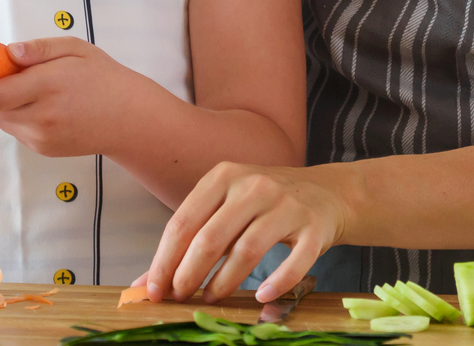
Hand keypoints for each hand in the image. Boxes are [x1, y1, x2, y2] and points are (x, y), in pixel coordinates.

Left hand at [0, 37, 161, 159]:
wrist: (129, 119)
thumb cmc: (103, 77)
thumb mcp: (75, 49)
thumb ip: (39, 49)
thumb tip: (7, 52)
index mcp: (47, 87)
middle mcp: (40, 117)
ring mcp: (41, 138)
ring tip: (5, 84)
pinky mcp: (43, 149)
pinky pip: (15, 129)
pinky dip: (10, 114)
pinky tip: (26, 100)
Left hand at [143, 162, 353, 303]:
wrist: (327, 192)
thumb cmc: (265, 203)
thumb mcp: (226, 206)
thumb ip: (191, 237)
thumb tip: (146, 281)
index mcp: (224, 176)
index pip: (183, 221)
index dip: (164, 259)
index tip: (153, 289)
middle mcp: (254, 186)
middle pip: (211, 237)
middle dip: (188, 273)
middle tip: (179, 297)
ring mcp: (286, 204)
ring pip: (247, 249)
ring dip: (224, 281)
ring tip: (211, 297)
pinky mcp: (314, 226)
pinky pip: (295, 261)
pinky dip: (278, 283)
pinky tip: (262, 297)